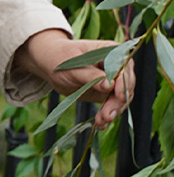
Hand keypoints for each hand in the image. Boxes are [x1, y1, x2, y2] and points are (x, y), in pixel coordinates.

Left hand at [15, 29, 134, 128]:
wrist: (51, 64)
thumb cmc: (60, 58)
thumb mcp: (72, 67)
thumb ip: (91, 76)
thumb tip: (110, 86)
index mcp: (112, 52)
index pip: (124, 69)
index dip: (123, 84)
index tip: (118, 97)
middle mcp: (118, 66)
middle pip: (126, 86)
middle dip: (118, 102)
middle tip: (107, 115)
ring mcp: (114, 80)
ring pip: (121, 98)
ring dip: (113, 111)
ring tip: (101, 122)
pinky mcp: (108, 93)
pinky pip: (113, 105)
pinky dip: (108, 114)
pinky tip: (101, 124)